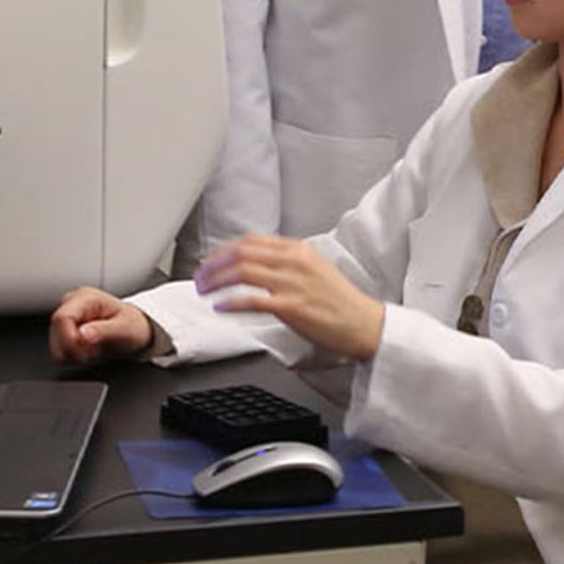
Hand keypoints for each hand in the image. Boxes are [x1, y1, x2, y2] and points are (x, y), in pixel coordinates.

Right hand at [49, 287, 153, 362]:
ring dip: (73, 354)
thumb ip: (103, 331)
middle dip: (74, 349)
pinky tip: (87, 350)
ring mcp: (65, 318)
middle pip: (55, 333)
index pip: (61, 318)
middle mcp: (71, 304)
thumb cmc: (132, 325)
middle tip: (96, 349)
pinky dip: (72, 357)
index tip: (87, 350)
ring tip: (94, 348)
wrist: (134, 330)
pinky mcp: (62, 332)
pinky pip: (58, 352)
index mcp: (85, 297)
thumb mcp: (124, 328)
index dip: (70, 339)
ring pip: (54, 345)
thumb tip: (82, 335)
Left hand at [194, 235, 385, 360]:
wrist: (363, 322)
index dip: (223, 250)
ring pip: (243, 272)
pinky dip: (231, 302)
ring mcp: (293, 283)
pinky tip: (221, 307)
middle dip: (214, 264)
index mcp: (300, 250)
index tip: (210, 261)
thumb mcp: (315, 270)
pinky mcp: (292, 307)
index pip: (252, 241)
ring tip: (204, 290)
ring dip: (217, 281)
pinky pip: (253, 300)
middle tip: (200, 276)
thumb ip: (287, 264)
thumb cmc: (340, 301)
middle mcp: (295, 262)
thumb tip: (256, 265)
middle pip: (242, 253)